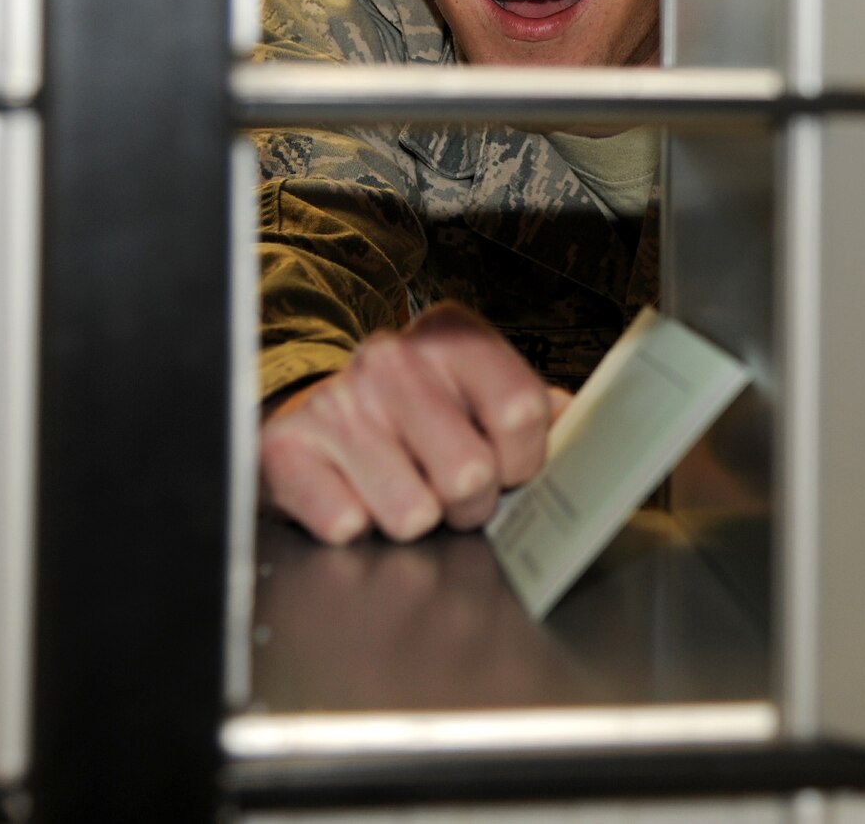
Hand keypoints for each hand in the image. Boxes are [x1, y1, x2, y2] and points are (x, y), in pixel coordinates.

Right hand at [260, 303, 568, 544]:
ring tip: (403, 494)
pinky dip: (357, 527)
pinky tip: (354, 497)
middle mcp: (392, 358)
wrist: (313, 421)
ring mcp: (336, 401)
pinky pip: (346, 524)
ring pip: (412, 512)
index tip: (511, 469)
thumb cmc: (413, 415)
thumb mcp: (478, 393)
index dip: (525, 460)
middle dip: (471, 505)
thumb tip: (577, 422)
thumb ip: (533, 407)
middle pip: (470, 472)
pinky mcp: (287, 447)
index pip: (521, 410)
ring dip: (414, 520)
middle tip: (455, 495)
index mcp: (453, 336)